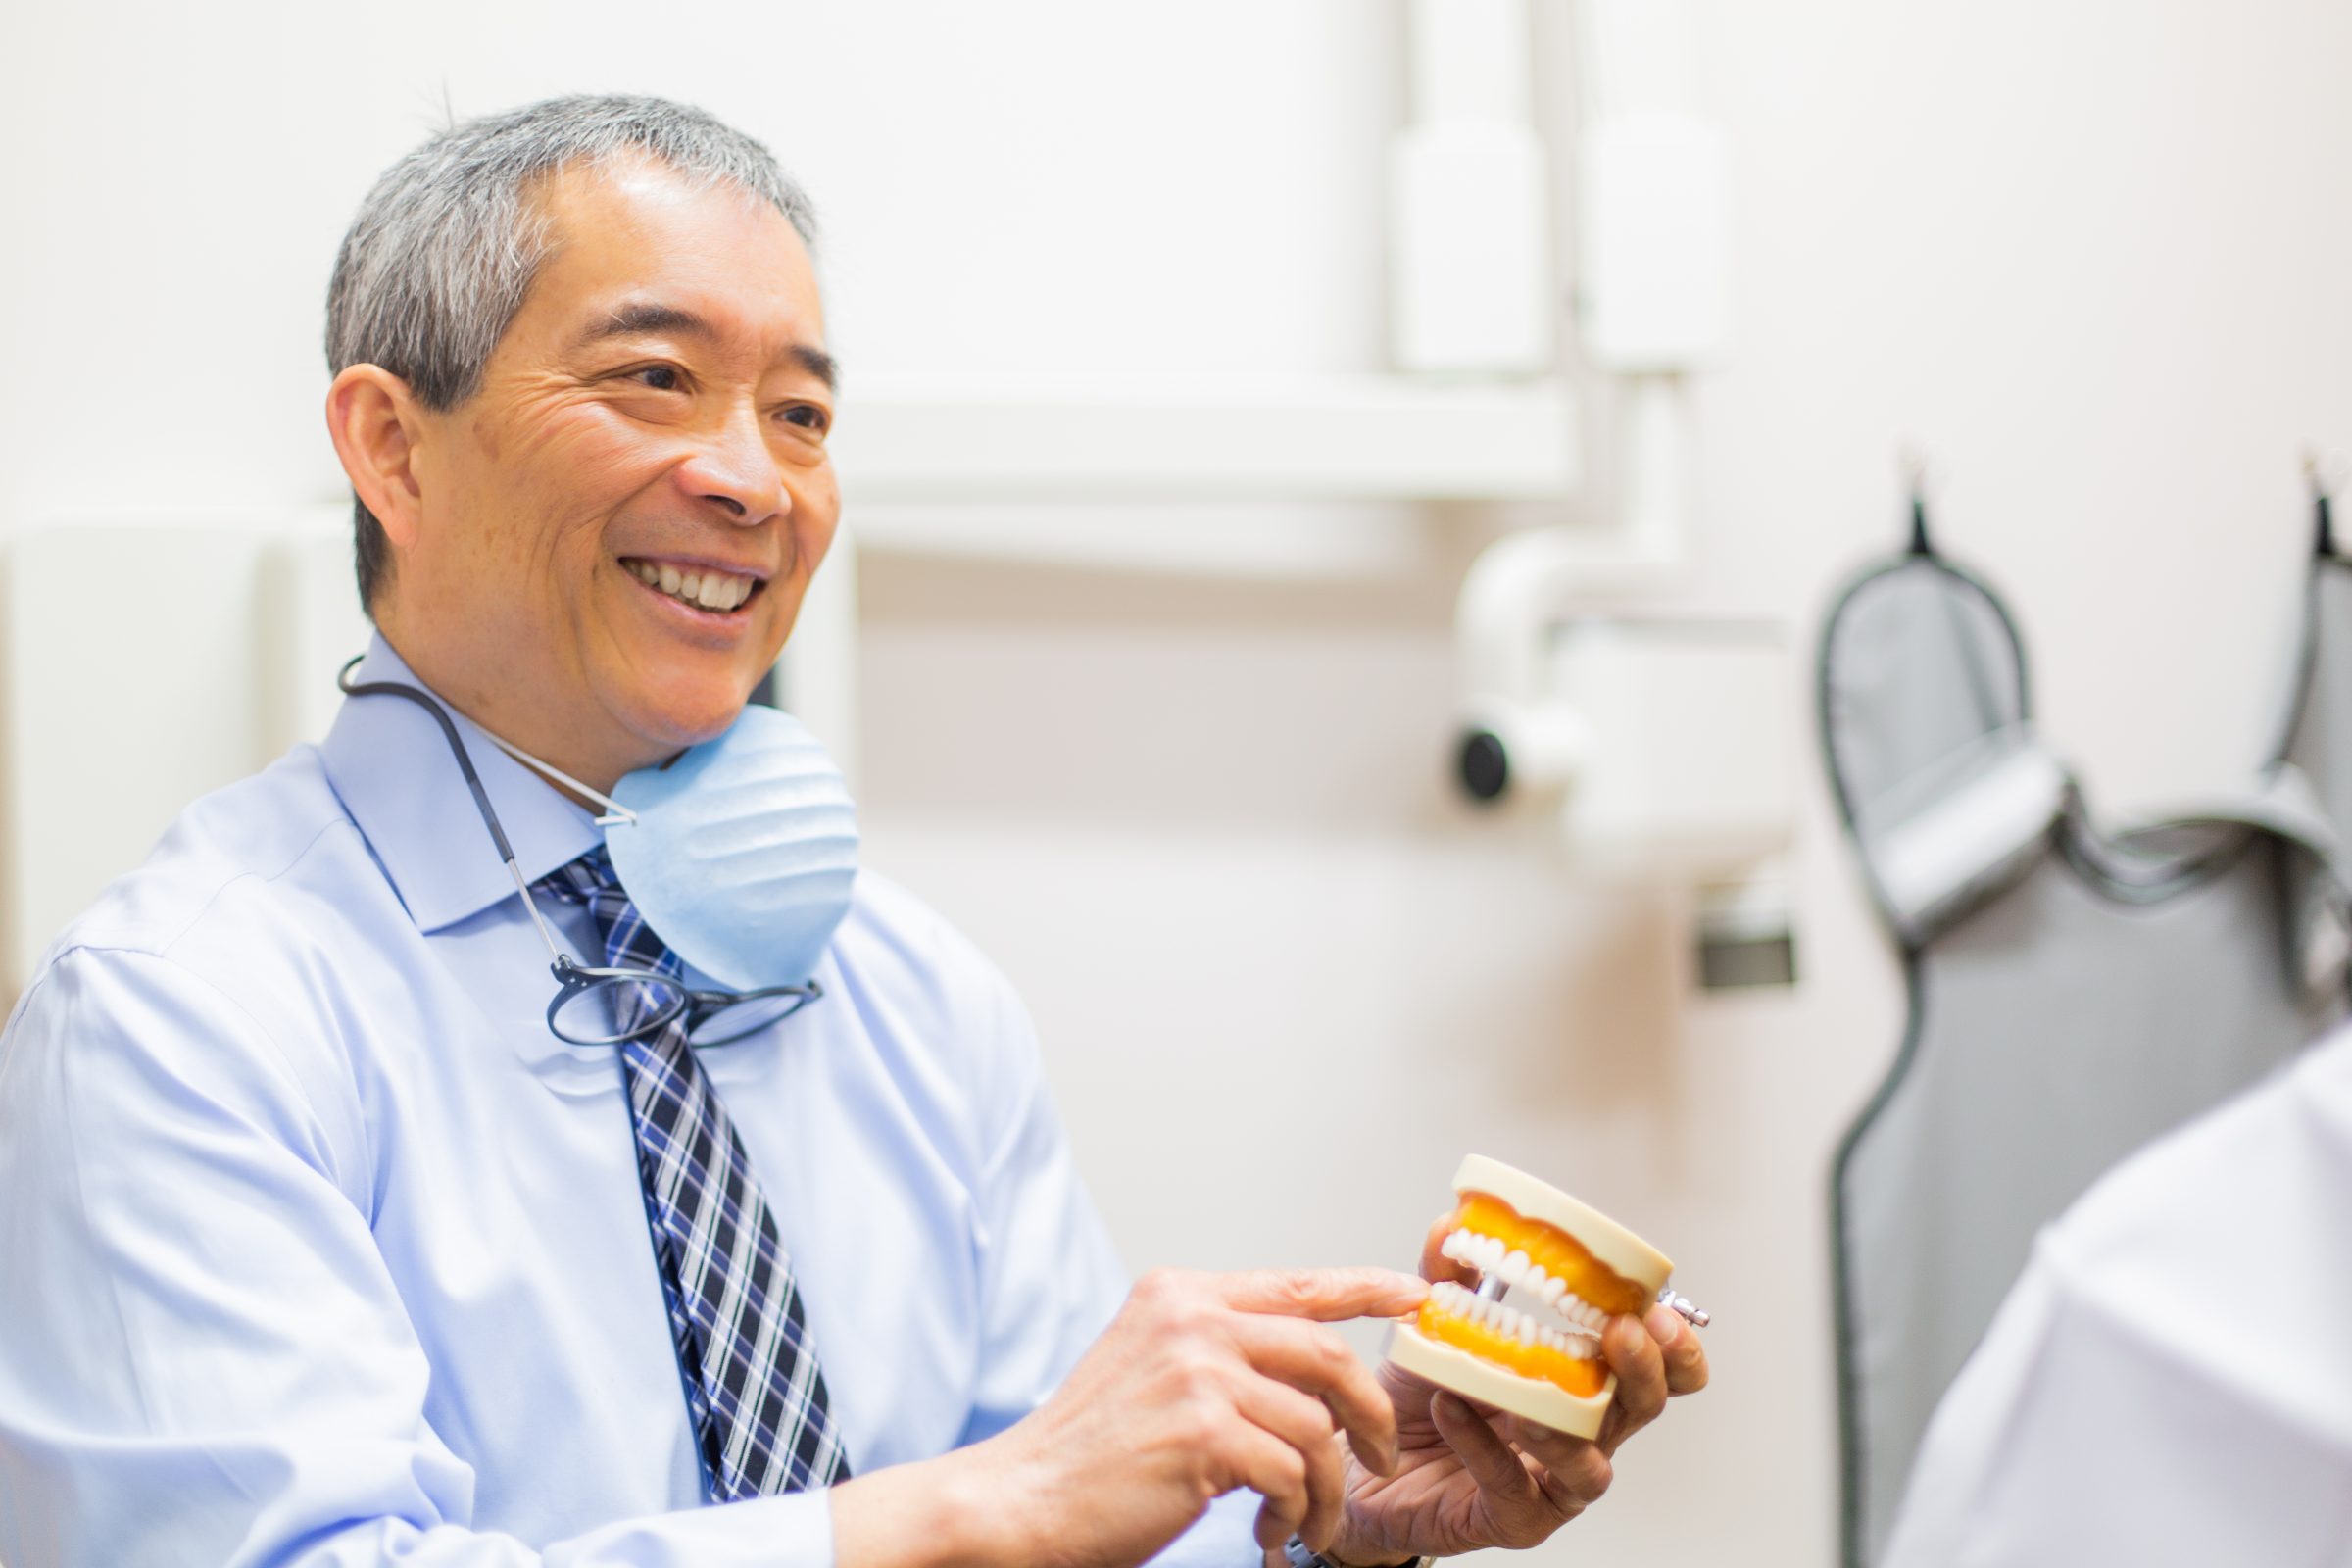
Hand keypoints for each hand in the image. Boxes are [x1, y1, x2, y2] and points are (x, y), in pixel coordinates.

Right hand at [952, 1266, 1427, 1567]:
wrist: (1021, 1500)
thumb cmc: (1090, 1451)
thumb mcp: (1155, 1367)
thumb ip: (1222, 1350)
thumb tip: (1312, 1368)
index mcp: (1182, 1294)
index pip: (1298, 1285)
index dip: (1368, 1290)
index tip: (1416, 1297)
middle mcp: (1192, 1319)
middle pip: (1327, 1353)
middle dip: (1369, 1413)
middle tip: (1379, 1456)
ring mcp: (1198, 1372)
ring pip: (1318, 1427)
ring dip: (1331, 1487)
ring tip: (1310, 1520)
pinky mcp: (1204, 1432)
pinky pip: (1295, 1474)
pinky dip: (1299, 1512)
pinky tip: (1274, 1529)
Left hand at [1321, 1216, 1709, 1564]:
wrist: (1370, 1465)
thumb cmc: (1420, 1401)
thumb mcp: (1435, 1328)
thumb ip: (1449, 1278)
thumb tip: (1452, 1224)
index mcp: (1582, 1381)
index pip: (1658, 1366)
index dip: (1674, 1344)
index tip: (1656, 1309)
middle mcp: (1581, 1433)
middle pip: (1643, 1409)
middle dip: (1642, 1370)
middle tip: (1620, 1334)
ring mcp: (1553, 1482)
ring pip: (1592, 1466)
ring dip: (1567, 1429)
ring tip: (1528, 1401)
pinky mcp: (1514, 1518)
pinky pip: (1512, 1487)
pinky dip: (1484, 1447)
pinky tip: (1453, 1411)